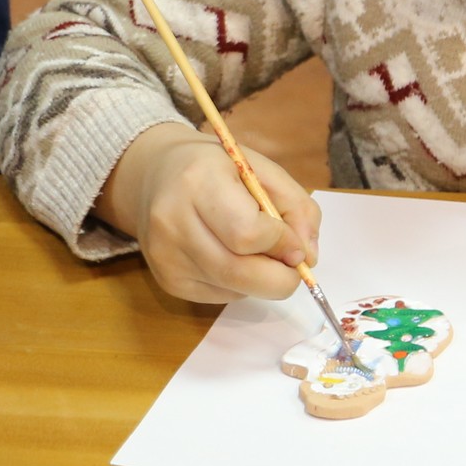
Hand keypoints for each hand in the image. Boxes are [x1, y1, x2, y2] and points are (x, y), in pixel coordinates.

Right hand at [97, 121, 320, 303]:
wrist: (157, 174)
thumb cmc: (217, 168)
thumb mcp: (263, 170)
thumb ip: (296, 208)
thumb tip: (308, 257)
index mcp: (198, 182)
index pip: (247, 234)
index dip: (282, 244)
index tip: (295, 241)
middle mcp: (173, 222)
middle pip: (239, 273)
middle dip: (280, 276)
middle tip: (293, 262)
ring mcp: (165, 257)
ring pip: (233, 290)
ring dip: (261, 279)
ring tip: (258, 250)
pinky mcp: (166, 281)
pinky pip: (219, 296)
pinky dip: (239, 284)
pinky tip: (231, 256)